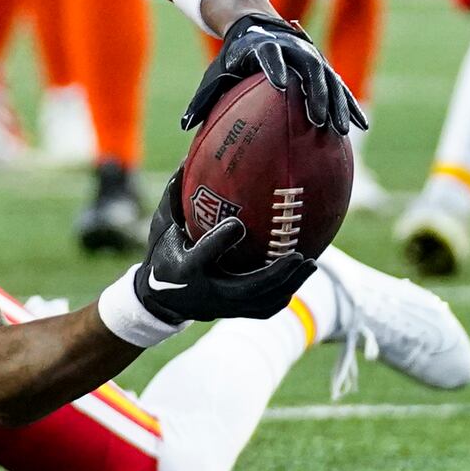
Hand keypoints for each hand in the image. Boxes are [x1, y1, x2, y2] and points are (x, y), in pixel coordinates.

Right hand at [132, 170, 314, 323]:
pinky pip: (265, 309)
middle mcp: (206, 292)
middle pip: (247, 288)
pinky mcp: (233, 313)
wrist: (159, 298)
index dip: (220, 240)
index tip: (238, 223)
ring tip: (309, 264)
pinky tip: (299, 277)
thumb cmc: (164, 254)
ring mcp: (222, 307)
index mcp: (185, 268)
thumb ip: (174, 197)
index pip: (204, 255)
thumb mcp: (162, 227)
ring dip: (288, 284)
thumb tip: (188, 157)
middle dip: (275, 274)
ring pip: (262, 302)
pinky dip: (283, 294)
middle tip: (298, 255)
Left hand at [182, 13, 365, 135]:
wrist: (255, 24)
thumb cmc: (232, 56)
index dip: (275, 68)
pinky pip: (340, 88)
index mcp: (263, 47)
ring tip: (341, 129)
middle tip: (316, 120)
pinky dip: (350, 104)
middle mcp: (292, 49)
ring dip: (337, 104)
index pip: (270, 57)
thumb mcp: (216, 73)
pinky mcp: (322, 67)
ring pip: (329, 81)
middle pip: (309, 71)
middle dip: (314, 95)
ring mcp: (311, 57)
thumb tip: (185, 126)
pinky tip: (361, 124)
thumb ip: (202, 98)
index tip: (278, 85)